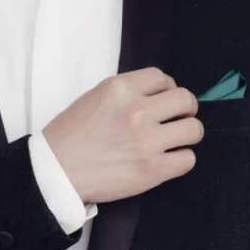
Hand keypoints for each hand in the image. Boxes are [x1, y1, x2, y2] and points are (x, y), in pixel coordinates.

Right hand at [43, 68, 202, 204]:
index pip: (163, 78)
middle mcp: (137, 111)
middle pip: (186, 100)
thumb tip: (158, 96)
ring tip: (173, 141)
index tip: (162, 101)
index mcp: (120, 89)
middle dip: (184, 110)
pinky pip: (187, 159)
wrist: (55, 172)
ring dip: (186, 134)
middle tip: (175, 120)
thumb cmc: (69, 136)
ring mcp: (147, 141)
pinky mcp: (152, 170)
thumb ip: (126, 93)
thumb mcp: (94, 97)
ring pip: (194, 129)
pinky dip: (181, 160)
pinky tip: (167, 161)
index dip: (167, 89)